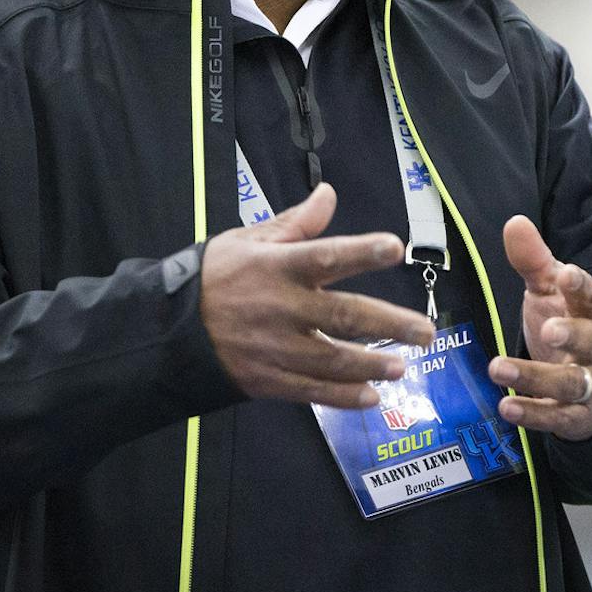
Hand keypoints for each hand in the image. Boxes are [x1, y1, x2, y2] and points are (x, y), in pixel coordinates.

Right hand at [199, 183, 435, 407]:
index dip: (361, 251)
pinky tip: (371, 397)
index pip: (326, 255)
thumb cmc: (214, 277)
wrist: (166, 329)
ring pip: (333, 359)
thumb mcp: (248, 241)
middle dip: (389, 324)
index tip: (396, 248)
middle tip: (426, 332)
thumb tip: (329, 194)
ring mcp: (276, 348)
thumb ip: (295, 224)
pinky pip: (311, 391)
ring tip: (403, 367)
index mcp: (278, 267)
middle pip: (343, 316)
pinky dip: (342, 396)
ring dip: (371, 365)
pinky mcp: (268, 379)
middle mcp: (282, 308)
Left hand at [489, 215, 591, 440]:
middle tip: (548, 329)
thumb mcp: (552, 293)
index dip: (580, 287)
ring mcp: (588, 385)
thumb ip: (534, 262)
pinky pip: (557, 418)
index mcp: (591, 313)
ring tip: (498, 368)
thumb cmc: (570, 326)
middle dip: (571, 335)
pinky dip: (533, 414)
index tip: (566, 274)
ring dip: (535, 377)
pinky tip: (506, 407)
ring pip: (570, 383)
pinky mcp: (575, 417)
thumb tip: (514, 222)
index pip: (590, 297)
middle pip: (590, 341)